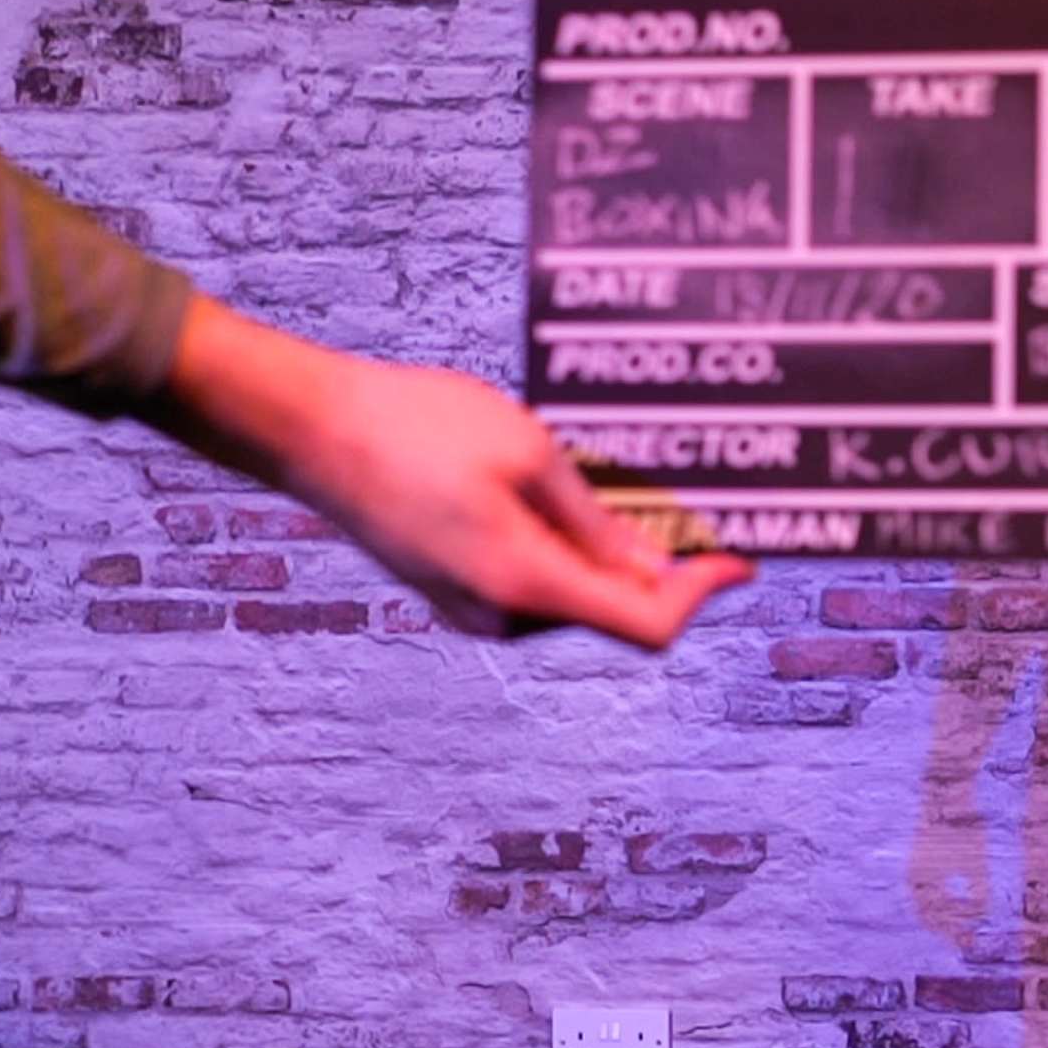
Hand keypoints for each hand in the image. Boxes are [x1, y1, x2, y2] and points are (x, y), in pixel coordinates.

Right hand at [152, 297, 750, 648]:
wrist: (309, 427)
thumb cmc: (416, 424)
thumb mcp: (529, 454)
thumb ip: (597, 520)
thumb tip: (655, 567)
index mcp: (524, 582)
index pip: (644, 623)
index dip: (700, 594)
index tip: (738, 557)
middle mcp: (498, 613)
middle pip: (614, 612)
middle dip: (659, 567)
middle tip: (690, 504)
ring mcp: (469, 607)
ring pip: (574, 596)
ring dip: (610, 554)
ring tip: (621, 486)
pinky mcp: (451, 589)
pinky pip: (531, 583)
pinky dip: (565, 550)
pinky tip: (565, 495)